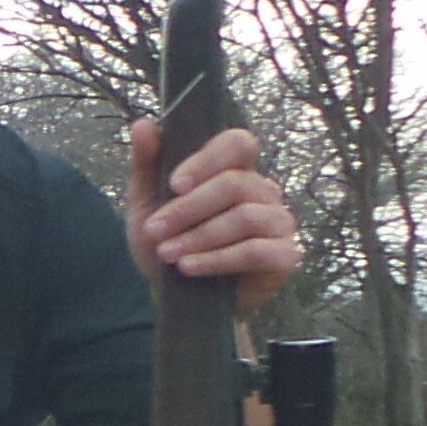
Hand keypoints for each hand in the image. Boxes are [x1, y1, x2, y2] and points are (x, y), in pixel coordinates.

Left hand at [126, 116, 302, 312]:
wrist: (179, 301)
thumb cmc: (168, 246)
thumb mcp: (147, 206)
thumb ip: (148, 165)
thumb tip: (141, 124)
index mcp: (236, 170)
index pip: (238, 143)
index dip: (208, 160)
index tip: (174, 185)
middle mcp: (264, 191)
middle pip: (235, 184)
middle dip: (189, 209)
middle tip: (155, 231)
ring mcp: (279, 223)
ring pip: (245, 217)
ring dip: (199, 237)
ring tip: (168, 254)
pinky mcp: (285, 257)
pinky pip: (255, 251)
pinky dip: (217, 259)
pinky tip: (189, 268)